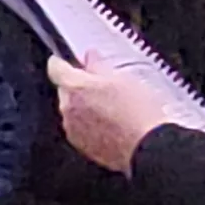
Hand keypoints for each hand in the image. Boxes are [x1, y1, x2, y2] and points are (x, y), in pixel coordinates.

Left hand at [49, 57, 197, 171]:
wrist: (149, 146)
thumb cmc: (139, 112)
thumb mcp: (122, 79)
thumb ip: (99, 66)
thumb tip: (90, 58)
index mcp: (75, 87)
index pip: (56, 68)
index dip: (62, 62)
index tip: (70, 62)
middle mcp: (68, 109)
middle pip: (65, 90)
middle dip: (79, 87)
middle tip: (103, 86)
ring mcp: (73, 130)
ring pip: (72, 110)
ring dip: (85, 107)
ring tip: (112, 108)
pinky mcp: (82, 147)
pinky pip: (80, 129)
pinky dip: (90, 125)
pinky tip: (111, 124)